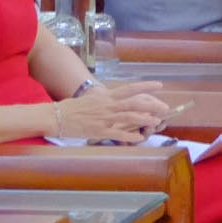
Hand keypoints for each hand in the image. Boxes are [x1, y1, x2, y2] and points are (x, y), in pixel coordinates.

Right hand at [54, 84, 168, 141]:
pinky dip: (130, 136)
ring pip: (129, 118)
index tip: (159, 85)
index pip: (130, 89)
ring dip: (145, 120)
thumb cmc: (72, 108)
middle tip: (165, 108)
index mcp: (106, 96)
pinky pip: (117, 134)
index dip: (145, 86)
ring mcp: (104, 118)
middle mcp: (107, 105)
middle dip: (152, 105)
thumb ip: (106, 99)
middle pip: (134, 103)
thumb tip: (118, 98)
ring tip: (156, 122)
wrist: (56, 116)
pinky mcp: (98, 131)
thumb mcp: (92, 98)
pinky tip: (139, 138)